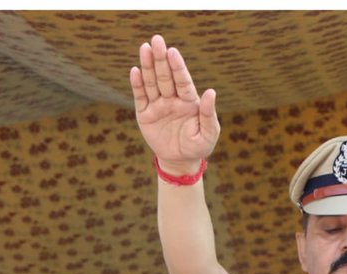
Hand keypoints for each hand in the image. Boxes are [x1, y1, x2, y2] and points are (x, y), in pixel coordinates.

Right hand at [130, 35, 220, 173]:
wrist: (180, 161)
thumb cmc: (198, 146)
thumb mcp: (208, 133)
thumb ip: (209, 114)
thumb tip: (211, 92)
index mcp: (189, 101)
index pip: (182, 80)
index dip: (177, 67)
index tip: (172, 52)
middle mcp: (172, 99)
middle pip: (165, 76)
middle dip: (160, 59)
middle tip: (156, 40)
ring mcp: (158, 106)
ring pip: (152, 83)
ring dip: (147, 66)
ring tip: (144, 48)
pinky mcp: (145, 115)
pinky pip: (141, 98)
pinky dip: (137, 85)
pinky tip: (135, 71)